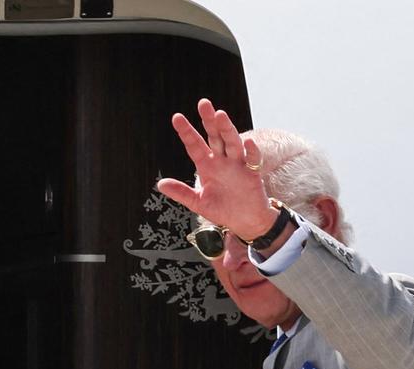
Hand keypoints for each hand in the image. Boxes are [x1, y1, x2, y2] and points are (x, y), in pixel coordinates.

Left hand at [156, 98, 275, 238]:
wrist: (244, 221)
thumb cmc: (222, 209)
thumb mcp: (198, 202)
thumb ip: (181, 192)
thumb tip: (160, 184)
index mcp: (206, 166)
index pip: (194, 145)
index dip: (186, 132)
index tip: (177, 117)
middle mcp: (222, 161)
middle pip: (215, 136)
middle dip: (209, 121)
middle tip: (203, 104)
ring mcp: (237, 165)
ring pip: (232, 143)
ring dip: (227, 129)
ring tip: (220, 115)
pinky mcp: (252, 173)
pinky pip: (253, 159)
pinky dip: (251, 151)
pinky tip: (248, 142)